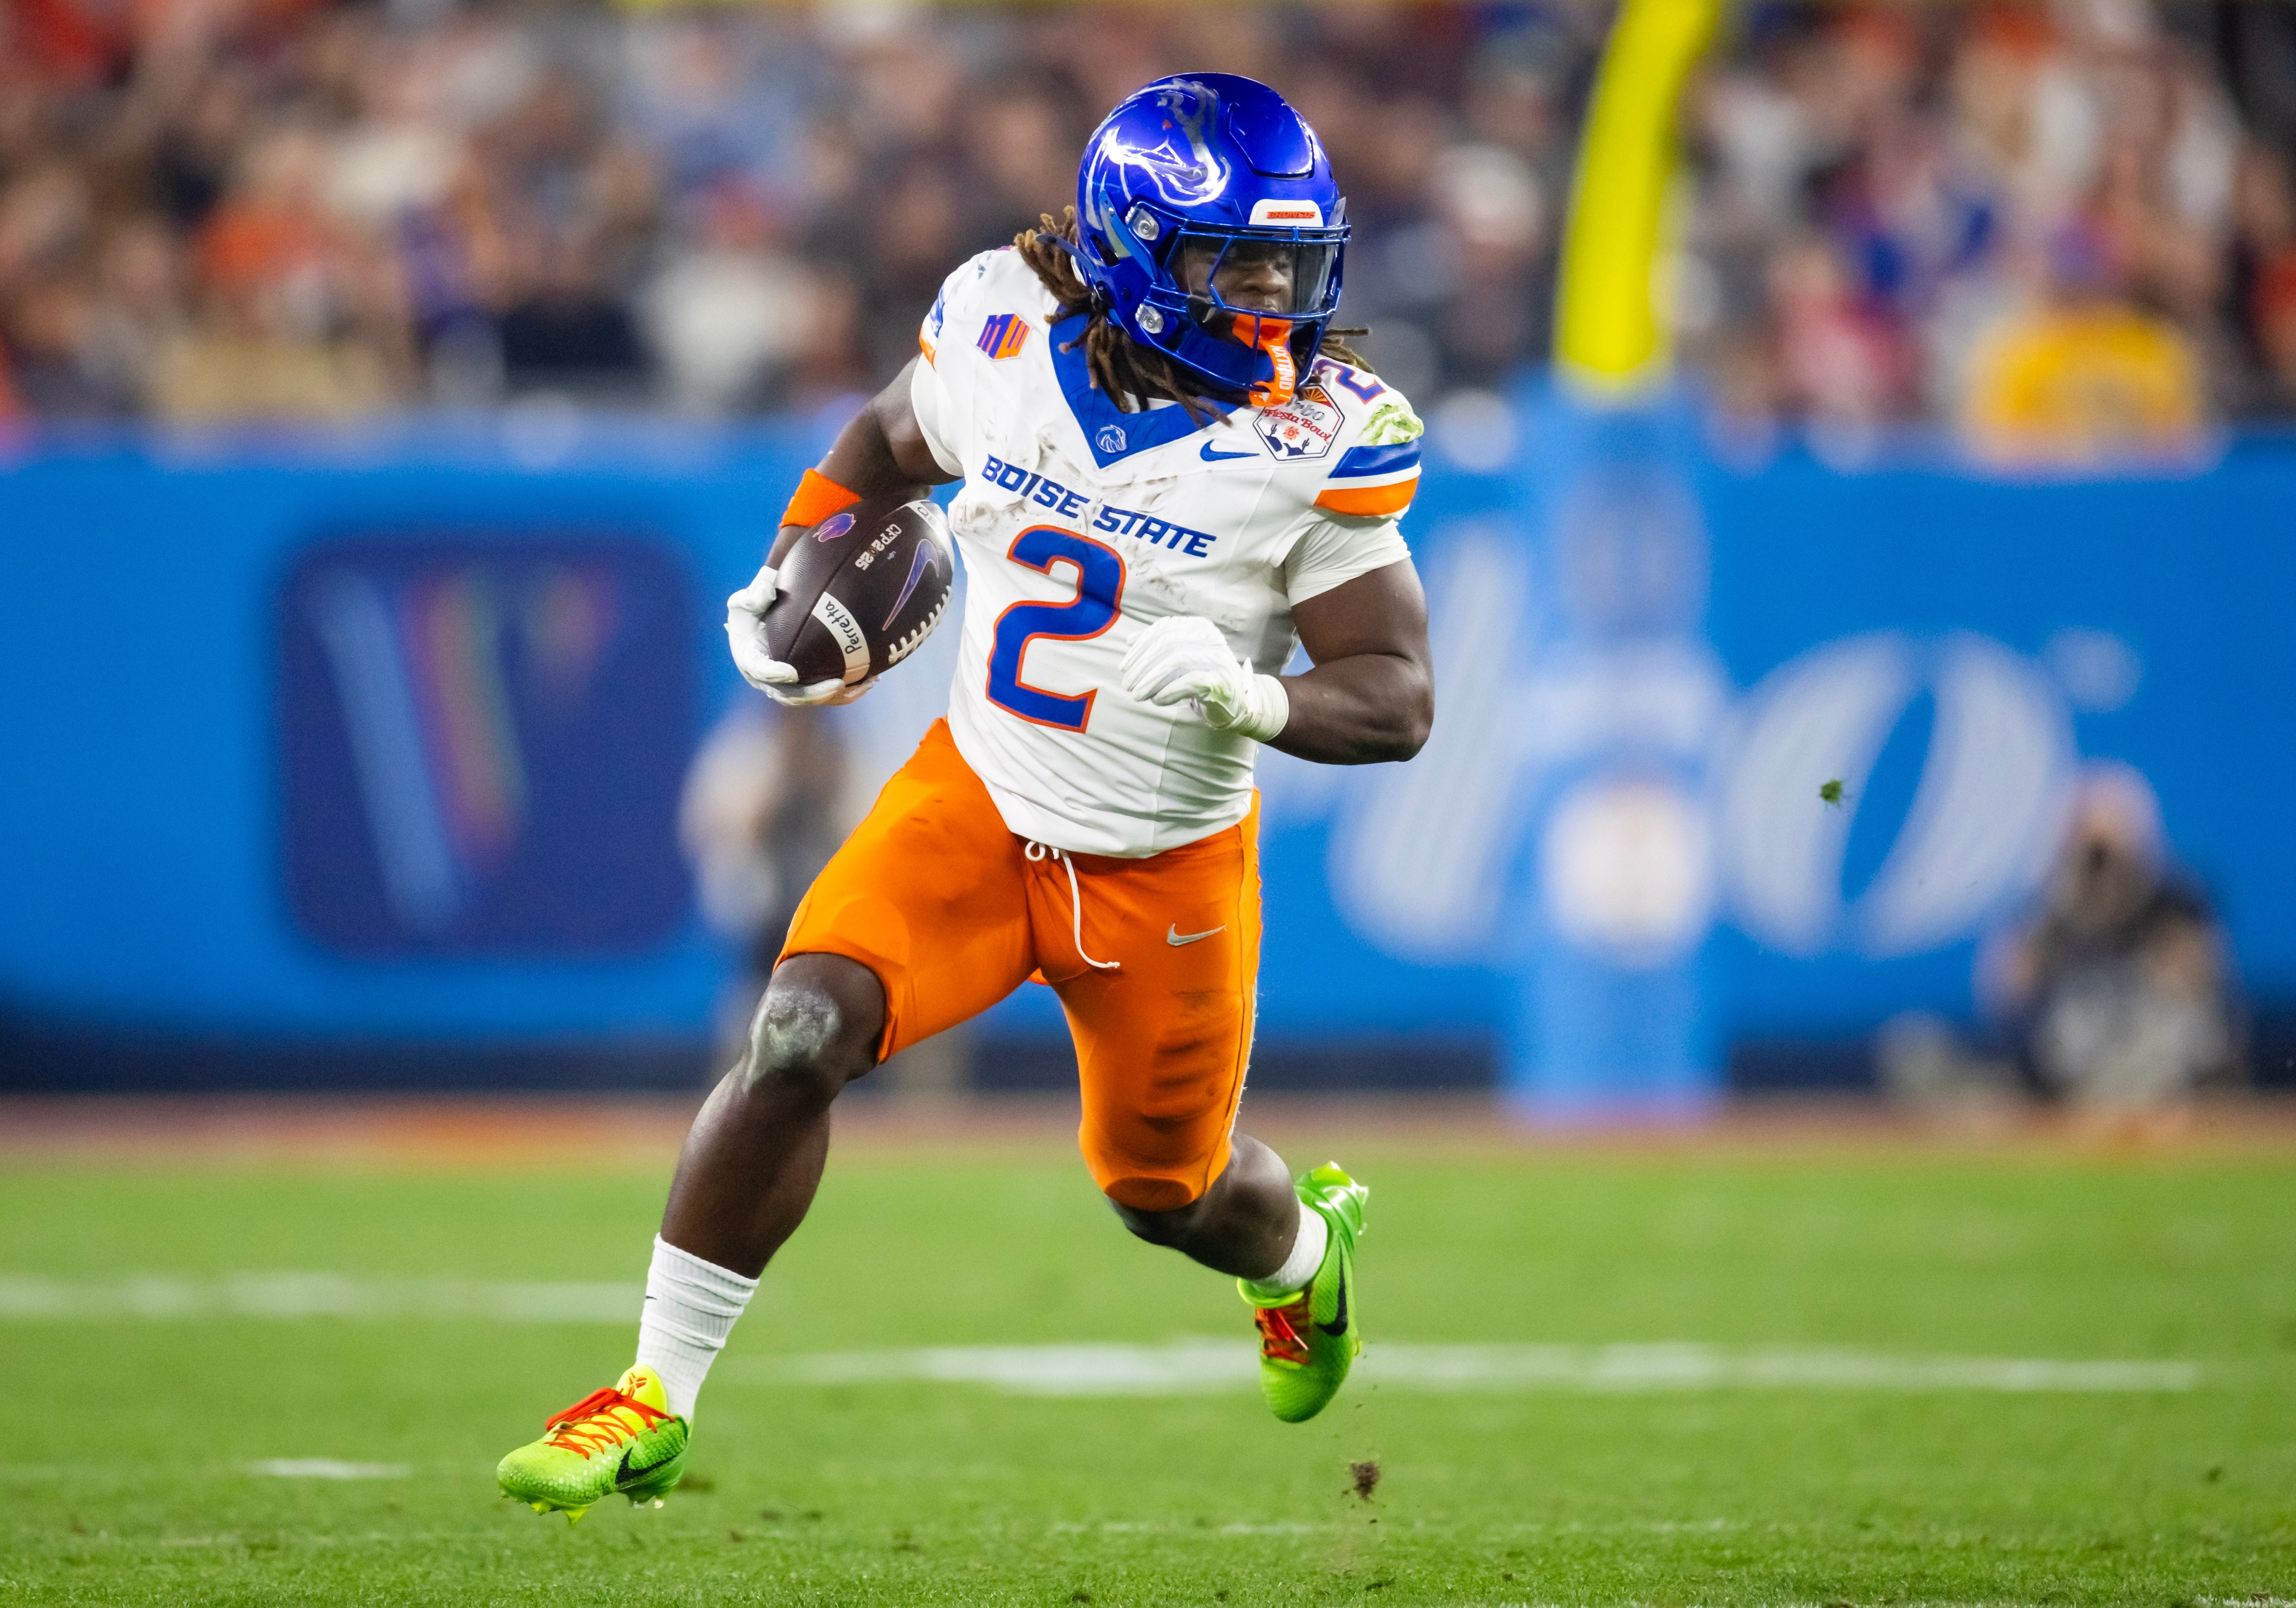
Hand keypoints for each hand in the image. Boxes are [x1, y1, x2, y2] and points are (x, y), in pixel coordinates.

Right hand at [725, 563, 876, 707]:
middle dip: (815, 694)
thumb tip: (767, 592)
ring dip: (839, 696)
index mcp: (749, 659)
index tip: (790, 673)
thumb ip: (755, 595)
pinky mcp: (806, 684)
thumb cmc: (754, 607)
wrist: (763, 618)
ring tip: (865, 685)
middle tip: (838, 685)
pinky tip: (871, 679)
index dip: (773, 675)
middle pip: (791, 695)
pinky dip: (849, 689)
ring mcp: (788, 685)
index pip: (760, 670)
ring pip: (814, 697)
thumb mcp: (748, 599)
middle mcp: (768, 679)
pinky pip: (827, 692)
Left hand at [1119, 615, 1286, 739]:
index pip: (1163, 629)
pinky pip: (1189, 682)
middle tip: (1127, 684)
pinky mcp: (1221, 681)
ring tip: (1137, 695)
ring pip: (1176, 660)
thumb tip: (1130, 641)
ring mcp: (1218, 659)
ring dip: (1150, 680)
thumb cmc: (1203, 678)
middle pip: (1167, 643)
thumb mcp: (1182, 657)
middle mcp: (1211, 638)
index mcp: (1200, 627)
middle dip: (1141, 665)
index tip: (1124, 667)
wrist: (1237, 702)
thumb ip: (1160, 646)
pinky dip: (1168, 691)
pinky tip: (1157, 700)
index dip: (1140, 647)